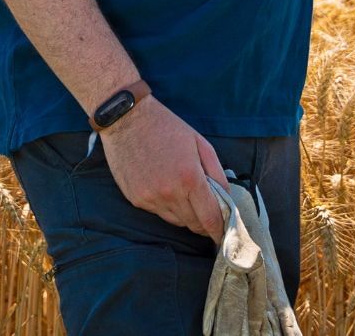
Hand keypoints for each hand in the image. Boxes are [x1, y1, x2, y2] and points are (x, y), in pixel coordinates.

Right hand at [98, 97, 226, 239]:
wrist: (127, 119)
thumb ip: (217, 174)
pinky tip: (165, 188)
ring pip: (177, 222)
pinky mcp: (136, 200)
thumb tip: (226, 200)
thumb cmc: (167, 127)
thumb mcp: (200, 143)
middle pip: (194, 224)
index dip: (219, 230)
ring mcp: (151, 198)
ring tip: (186, 196)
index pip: (209, 218)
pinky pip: (159, 213)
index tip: (224, 235)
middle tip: (209, 214)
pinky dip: (167, 207)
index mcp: (190, 178)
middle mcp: (170, 193)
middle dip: (204, 223)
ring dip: (186, 215)